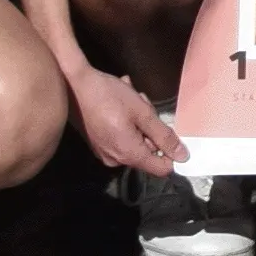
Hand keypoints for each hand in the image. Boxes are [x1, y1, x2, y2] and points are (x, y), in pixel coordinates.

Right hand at [61, 55, 187, 175]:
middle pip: (148, 151)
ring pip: (135, 140)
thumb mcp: (143, 112)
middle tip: (142, 103)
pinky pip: (121, 137)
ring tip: (128, 97)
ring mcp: (104, 153)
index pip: (161, 169)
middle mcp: (116, 160)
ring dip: (137, 120)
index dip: (171, 151)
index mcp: (129, 154)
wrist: (72, 86)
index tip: (167, 129)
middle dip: (150, 127)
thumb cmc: (109, 96)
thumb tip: (183, 157)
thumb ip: (164, 136)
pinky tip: (118, 102)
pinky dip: (124, 122)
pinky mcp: (97, 145)